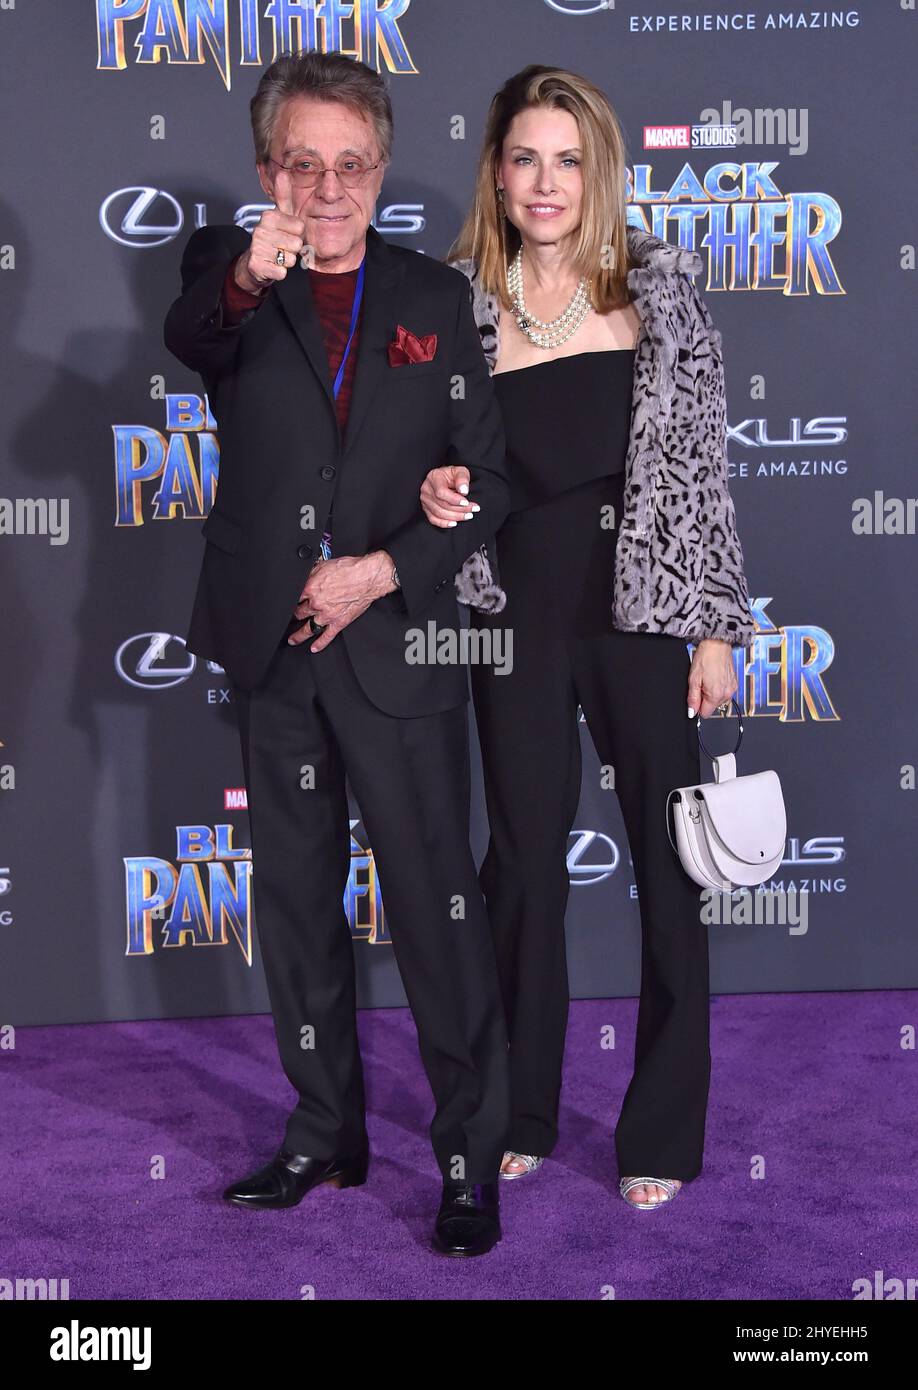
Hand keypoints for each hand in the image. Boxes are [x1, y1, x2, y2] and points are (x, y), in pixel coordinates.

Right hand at [235, 167, 308, 293]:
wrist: (254, 262)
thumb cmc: (272, 238)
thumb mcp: (279, 216)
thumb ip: (284, 197)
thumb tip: (283, 173)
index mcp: (269, 216)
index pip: (300, 228)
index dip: (297, 234)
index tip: (287, 234)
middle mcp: (261, 230)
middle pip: (297, 244)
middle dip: (293, 249)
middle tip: (281, 247)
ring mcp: (257, 248)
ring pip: (290, 259)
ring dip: (287, 261)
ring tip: (276, 256)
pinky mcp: (257, 265)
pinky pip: (282, 272)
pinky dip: (280, 272)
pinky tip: (272, 266)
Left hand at [289, 551, 396, 652]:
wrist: (367, 577)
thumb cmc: (349, 569)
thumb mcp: (324, 565)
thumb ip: (311, 574)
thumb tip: (305, 577)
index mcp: (311, 589)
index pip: (293, 598)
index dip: (290, 601)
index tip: (287, 604)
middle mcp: (317, 604)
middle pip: (299, 613)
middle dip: (294, 616)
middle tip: (289, 620)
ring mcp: (327, 615)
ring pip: (308, 629)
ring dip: (299, 635)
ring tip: (293, 640)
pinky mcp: (339, 622)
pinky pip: (327, 636)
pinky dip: (320, 644)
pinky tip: (314, 648)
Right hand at [420, 464, 479, 526]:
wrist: (445, 479)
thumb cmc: (453, 475)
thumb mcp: (460, 471)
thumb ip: (462, 478)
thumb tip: (463, 491)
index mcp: (433, 478)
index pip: (441, 492)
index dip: (454, 499)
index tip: (466, 502)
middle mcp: (426, 489)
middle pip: (442, 504)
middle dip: (460, 509)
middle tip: (473, 509)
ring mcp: (425, 500)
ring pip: (439, 513)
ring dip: (455, 517)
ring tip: (468, 515)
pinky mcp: (426, 509)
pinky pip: (434, 520)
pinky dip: (444, 523)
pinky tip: (455, 523)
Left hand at [687, 639, 737, 718]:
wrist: (717, 644)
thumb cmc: (705, 658)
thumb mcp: (693, 679)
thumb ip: (693, 698)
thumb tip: (692, 712)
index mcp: (716, 695)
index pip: (705, 713)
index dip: (697, 706)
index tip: (695, 696)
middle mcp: (726, 694)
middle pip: (712, 706)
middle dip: (705, 699)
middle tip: (701, 684)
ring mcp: (732, 689)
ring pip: (718, 700)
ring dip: (712, 693)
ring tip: (708, 679)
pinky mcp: (734, 683)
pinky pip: (724, 692)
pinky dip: (718, 688)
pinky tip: (714, 677)